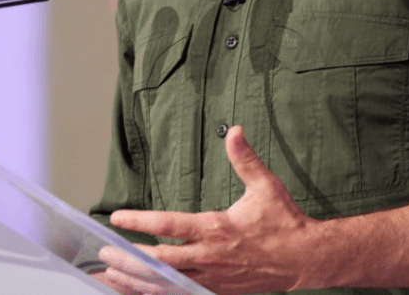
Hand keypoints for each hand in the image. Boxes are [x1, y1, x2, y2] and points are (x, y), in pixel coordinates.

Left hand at [96, 126, 319, 294]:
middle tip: (104, 253)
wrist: (304, 260)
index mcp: (216, 229)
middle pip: (160, 261)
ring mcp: (211, 278)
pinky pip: (179, 294)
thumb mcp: (266, 186)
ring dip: (136, 281)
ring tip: (109, 276)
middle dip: (129, 258)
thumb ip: (245, 159)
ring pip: (166, 284)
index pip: (170, 226)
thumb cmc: (283, 222)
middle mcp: (209, 257)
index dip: (140, 222)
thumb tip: (235, 130)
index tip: (118, 217)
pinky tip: (137, 291)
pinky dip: (155, 293)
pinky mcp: (216, 291)